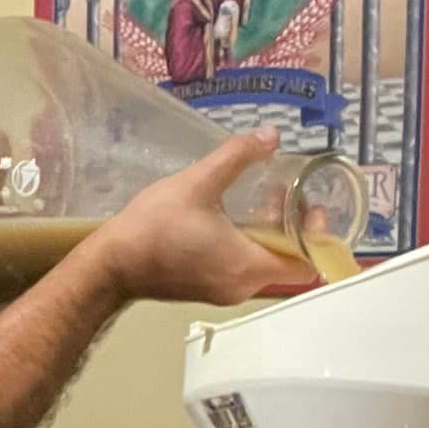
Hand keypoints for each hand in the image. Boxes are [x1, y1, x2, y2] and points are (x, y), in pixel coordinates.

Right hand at [91, 129, 316, 305]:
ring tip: (260, 202)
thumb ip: (238, 156)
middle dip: (293, 230)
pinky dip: (247, 248)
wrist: (111, 263)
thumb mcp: (199, 181)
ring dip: (269, 237)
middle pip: (288, 263)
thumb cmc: (155, 225)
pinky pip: (242, 270)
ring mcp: (224, 292)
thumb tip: (272, 135)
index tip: (311, 207)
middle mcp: (243, 287)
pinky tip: (232, 220)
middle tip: (287, 195)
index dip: (317, 237)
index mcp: (248, 265)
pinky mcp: (207, 291)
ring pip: (264, 266)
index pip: (306, 264)